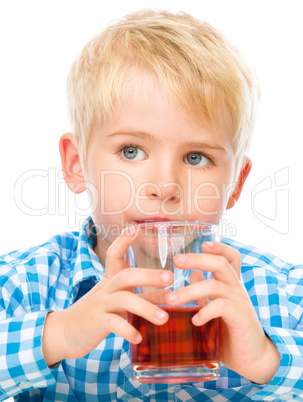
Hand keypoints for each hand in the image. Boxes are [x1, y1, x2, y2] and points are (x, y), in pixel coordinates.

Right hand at [42, 227, 172, 365]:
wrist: (65, 332)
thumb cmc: (98, 314)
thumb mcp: (119, 302)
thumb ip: (143, 297)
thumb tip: (171, 294)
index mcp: (110, 280)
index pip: (115, 255)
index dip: (124, 241)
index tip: (137, 229)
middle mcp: (105, 289)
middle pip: (126, 275)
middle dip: (149, 275)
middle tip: (171, 277)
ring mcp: (100, 304)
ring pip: (124, 300)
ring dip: (146, 308)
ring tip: (164, 318)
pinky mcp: (96, 322)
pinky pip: (114, 324)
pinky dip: (128, 330)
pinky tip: (139, 337)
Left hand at [166, 242, 279, 383]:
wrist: (252, 358)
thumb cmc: (229, 331)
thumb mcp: (215, 309)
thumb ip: (205, 293)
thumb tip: (193, 274)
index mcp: (231, 284)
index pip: (231, 257)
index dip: (219, 247)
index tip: (203, 243)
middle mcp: (237, 289)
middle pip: (220, 263)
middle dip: (197, 259)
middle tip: (176, 261)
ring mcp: (240, 302)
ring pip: (215, 285)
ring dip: (189, 291)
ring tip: (171, 300)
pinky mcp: (241, 318)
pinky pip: (221, 307)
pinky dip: (205, 311)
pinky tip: (194, 320)